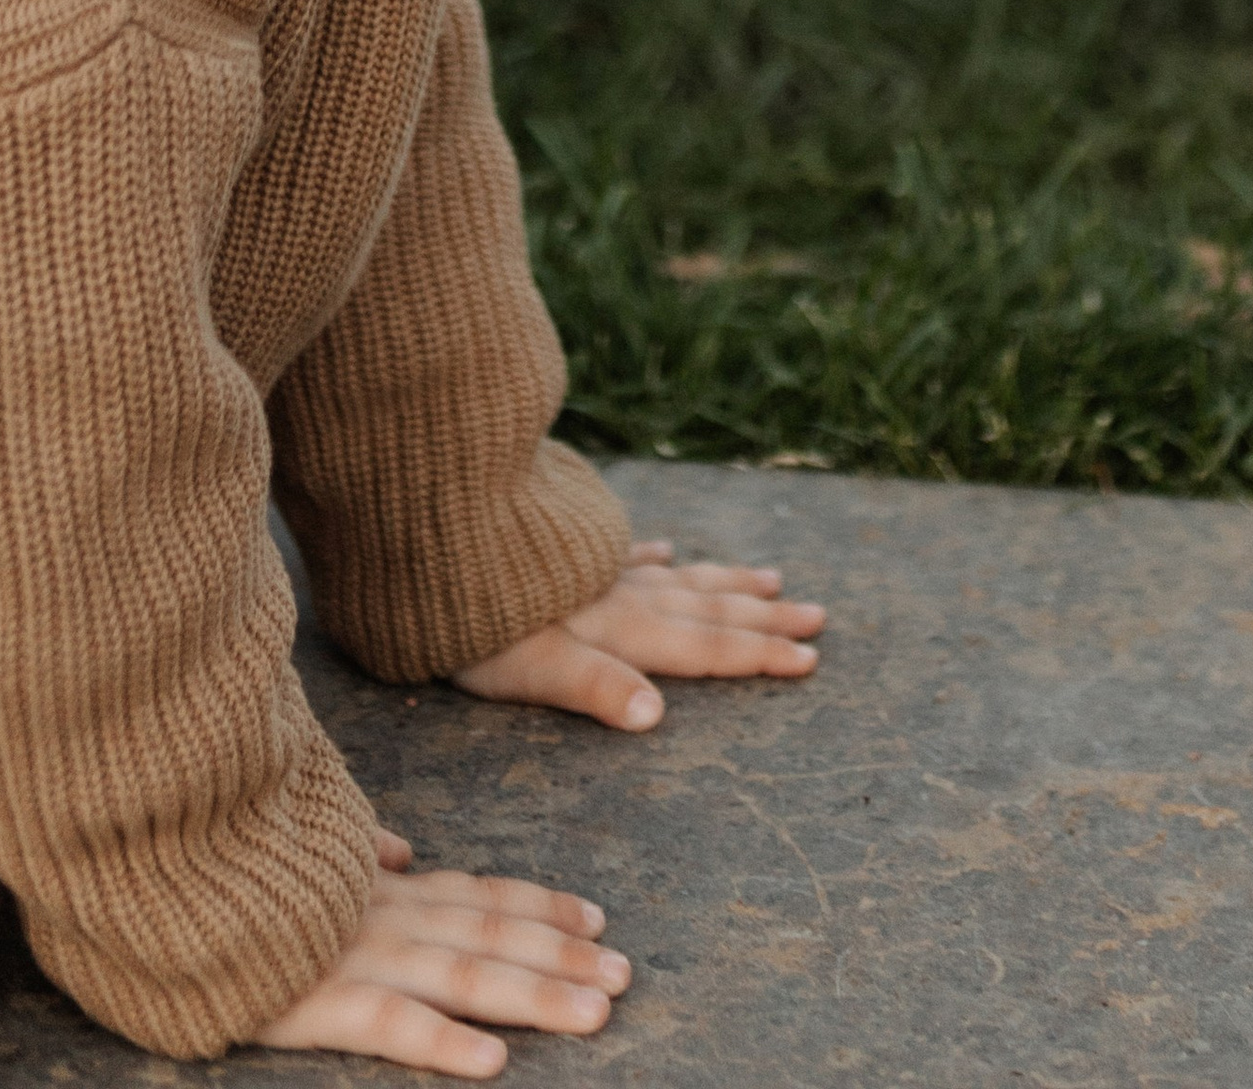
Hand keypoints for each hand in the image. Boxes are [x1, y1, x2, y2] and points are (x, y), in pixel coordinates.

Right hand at [257, 833, 626, 1074]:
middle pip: (492, 935)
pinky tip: (492, 1062)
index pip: (478, 894)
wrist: (169, 878)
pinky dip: (444, 1042)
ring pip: (465, 976)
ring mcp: (356, 955)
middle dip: (563, 956)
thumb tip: (400, 847)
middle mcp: (387, 916)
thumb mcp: (305, 850)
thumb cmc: (234, 874)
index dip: (540, 906)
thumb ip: (358, 851)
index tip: (597, 920)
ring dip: (535, 996)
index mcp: (383, 887)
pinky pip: (390, 1024)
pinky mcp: (315, 1001)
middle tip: (626, 977)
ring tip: (595, 1014)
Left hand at [451, 543, 826, 731]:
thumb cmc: (474, 620)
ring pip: (679, 577)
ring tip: (771, 577)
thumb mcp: (533, 665)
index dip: (758, 655)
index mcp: (623, 628)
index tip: (811, 658)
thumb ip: (596, 687)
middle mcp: (622, 594)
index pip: (705, 646)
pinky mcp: (565, 553)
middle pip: (708, 607)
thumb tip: (658, 716)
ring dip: (726, 581)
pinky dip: (653, 555)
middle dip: (764, 617)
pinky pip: (625, 552)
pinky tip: (665, 548)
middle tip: (818, 616)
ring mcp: (597, 568)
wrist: (434, 536)